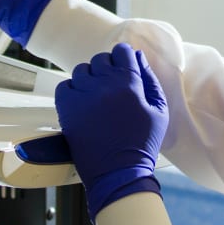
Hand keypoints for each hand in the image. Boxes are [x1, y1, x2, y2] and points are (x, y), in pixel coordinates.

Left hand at [55, 43, 167, 220]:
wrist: (118, 173)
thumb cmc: (141, 144)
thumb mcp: (159, 110)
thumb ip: (150, 80)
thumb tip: (139, 59)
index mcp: (129, 83)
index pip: (122, 51)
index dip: (124, 58)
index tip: (123, 67)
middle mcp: (104, 85)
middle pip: (101, 59)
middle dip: (108, 68)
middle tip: (112, 87)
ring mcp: (83, 95)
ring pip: (82, 70)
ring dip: (90, 79)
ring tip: (96, 96)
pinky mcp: (67, 108)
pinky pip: (64, 86)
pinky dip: (72, 90)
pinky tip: (82, 103)